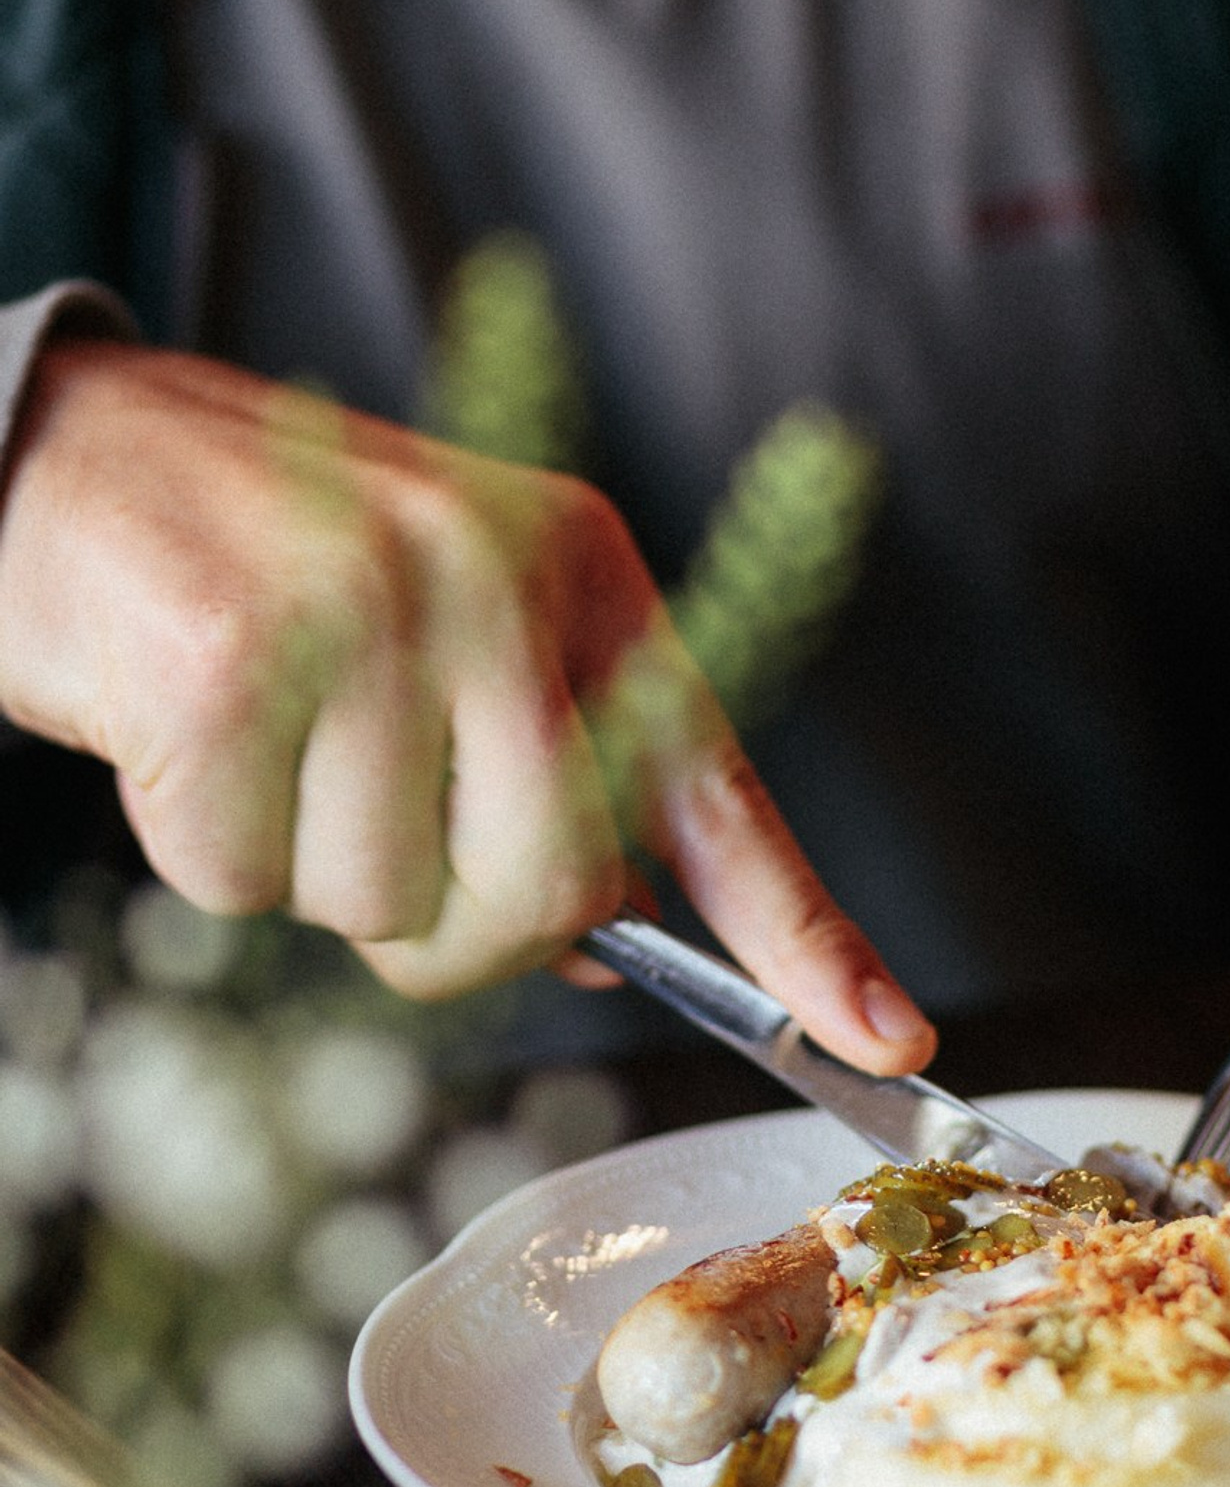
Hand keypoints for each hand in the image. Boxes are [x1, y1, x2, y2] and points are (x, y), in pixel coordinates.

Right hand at [0, 340, 933, 1060]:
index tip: (890, 1038)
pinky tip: (181, 728)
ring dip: (306, 870)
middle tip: (370, 833)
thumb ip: (550, 770)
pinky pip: (243, 882)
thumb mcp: (451, 617)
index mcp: (580, 570)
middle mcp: (494, 575)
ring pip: (385, 906)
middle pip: (549, 893)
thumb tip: (612, 940)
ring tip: (264, 736)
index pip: (718, 786)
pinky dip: (200, 846)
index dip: (808, 934)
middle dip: (454, 926)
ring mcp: (365, 607)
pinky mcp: (230, 663)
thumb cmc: (266, 556)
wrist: (60, 448)